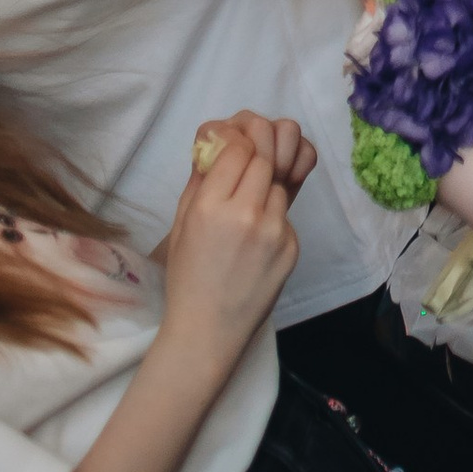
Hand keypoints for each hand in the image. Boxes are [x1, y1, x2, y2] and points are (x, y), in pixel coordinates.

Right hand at [155, 121, 302, 363]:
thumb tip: (217, 139)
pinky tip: (255, 244)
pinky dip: (274, 219)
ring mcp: (274, 231)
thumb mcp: (180, 225)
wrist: (207, 332)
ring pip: (279, 185)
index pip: (239, 147)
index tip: (232, 149)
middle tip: (245, 168)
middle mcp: (246, 214)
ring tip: (245, 215)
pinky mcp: (292, 247)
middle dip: (256, 157)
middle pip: (265, 158)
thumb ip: (200, 179)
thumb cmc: (186, 278)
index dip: (237, 143)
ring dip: (266, 189)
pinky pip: (286, 216)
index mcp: (210, 207)